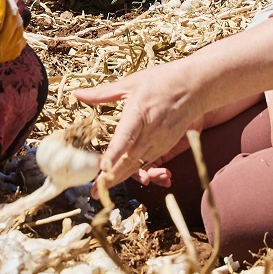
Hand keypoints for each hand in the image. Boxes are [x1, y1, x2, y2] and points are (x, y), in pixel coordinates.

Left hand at [75, 56, 209, 188]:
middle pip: (130, 160)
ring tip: (103, 189)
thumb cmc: (161, 81)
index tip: (101, 169)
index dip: (113, 155)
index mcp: (139, 113)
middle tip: (95, 193)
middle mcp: (151, 131)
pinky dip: (133, 170)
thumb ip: (102, 93)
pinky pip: (147, 161)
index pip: (124, 138)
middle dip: (111, 178)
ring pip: (138, 165)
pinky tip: (120, 176)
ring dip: (121, 177)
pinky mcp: (166, 146)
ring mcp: (160, 141)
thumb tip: (77, 94)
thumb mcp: (130, 83)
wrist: (195, 87)